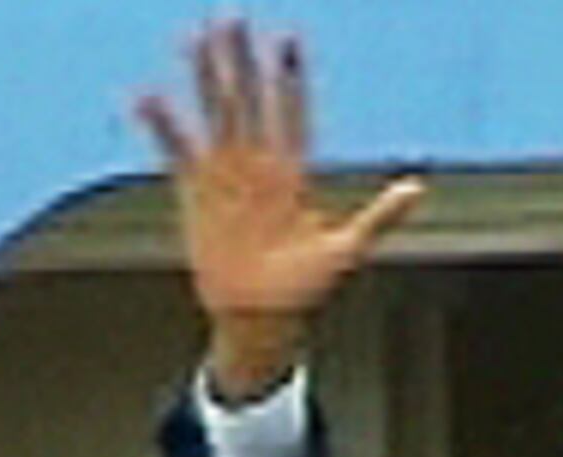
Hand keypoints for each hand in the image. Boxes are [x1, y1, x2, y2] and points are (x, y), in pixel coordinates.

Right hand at [133, 17, 426, 398]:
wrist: (260, 320)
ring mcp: (226, 174)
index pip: (292, 112)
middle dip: (240, 60)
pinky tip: (147, 95)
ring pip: (215, 115)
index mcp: (294, 171)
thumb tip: (415, 186)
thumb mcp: (346, 251)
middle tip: (230, 16)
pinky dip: (163, 125)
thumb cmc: (305, 289)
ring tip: (193, 39)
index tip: (287, 39)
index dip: (290, 78)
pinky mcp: (197, 192)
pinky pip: (177, 150)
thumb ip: (379, 217)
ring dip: (205, 79)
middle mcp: (259, 164)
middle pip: (249, 100)